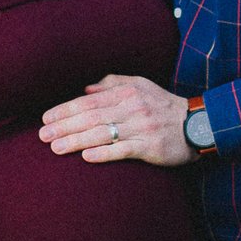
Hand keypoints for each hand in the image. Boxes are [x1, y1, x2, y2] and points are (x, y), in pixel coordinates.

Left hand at [39, 74, 191, 165]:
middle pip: (91, 116)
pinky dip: (104, 153)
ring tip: (56, 148)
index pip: (89, 100)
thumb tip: (86, 87)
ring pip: (103, 133)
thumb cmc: (163, 105)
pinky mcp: (151, 147)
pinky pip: (124, 150)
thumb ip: (113, 84)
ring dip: (76, 141)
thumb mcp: (140, 86)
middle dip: (64, 125)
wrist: (198, 124)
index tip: (46, 118)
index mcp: (127, 93)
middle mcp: (132, 108)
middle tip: (42, 135)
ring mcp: (141, 128)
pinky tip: (87, 157)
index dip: (65, 109)